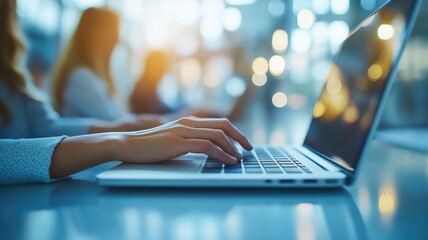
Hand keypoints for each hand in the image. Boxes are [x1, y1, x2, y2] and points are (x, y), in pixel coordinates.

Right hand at [118, 117, 252, 164]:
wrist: (126, 144)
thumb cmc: (148, 146)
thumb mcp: (171, 139)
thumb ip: (187, 140)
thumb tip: (206, 149)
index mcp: (187, 121)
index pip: (218, 122)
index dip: (234, 132)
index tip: (242, 143)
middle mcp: (188, 123)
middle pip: (223, 125)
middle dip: (240, 137)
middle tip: (249, 148)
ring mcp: (183, 131)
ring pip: (217, 135)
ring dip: (232, 148)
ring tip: (239, 159)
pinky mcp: (178, 142)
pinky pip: (207, 146)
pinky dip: (222, 154)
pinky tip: (228, 161)